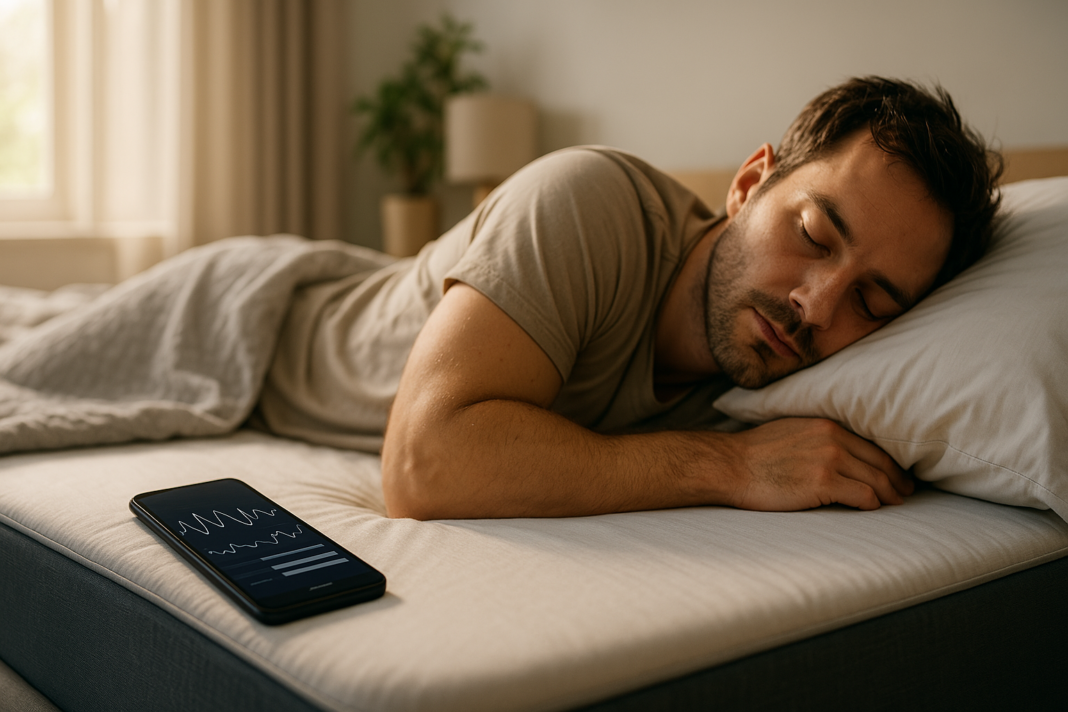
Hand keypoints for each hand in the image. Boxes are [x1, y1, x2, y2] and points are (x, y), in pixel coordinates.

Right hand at [724, 417, 912, 511]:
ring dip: (889, 495)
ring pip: (876, 480)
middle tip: (904, 493)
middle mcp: (833, 439)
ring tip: (893, 504)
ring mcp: (829, 460)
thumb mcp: (791, 430)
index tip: (896, 474)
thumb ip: (818, 437)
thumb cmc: (754, 453)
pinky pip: (862, 496)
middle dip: (896, 480)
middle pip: (880, 462)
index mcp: (827, 425)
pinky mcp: (823, 483)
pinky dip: (872, 504)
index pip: (870, 445)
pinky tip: (871, 509)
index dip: (888, 462)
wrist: (731, 465)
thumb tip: (837, 453)